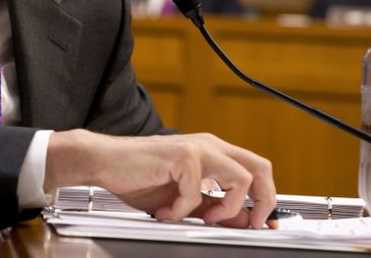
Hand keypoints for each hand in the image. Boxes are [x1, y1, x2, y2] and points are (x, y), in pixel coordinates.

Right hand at [45, 130, 275, 228]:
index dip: (266, 199)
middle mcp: (208, 145)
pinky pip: (197, 192)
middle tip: (249, 223)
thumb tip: (242, 220)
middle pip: (260, 167)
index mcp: (212, 152)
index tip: (261, 223)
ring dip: (226, 208)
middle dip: (263, 200)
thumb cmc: (137, 177)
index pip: (256, 169)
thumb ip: (212, 206)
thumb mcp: (183, 198)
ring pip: (240, 178)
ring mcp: (196, 147)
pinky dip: (182, 210)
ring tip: (203, 217)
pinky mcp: (180, 156)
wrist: (104, 161)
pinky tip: (166, 211)